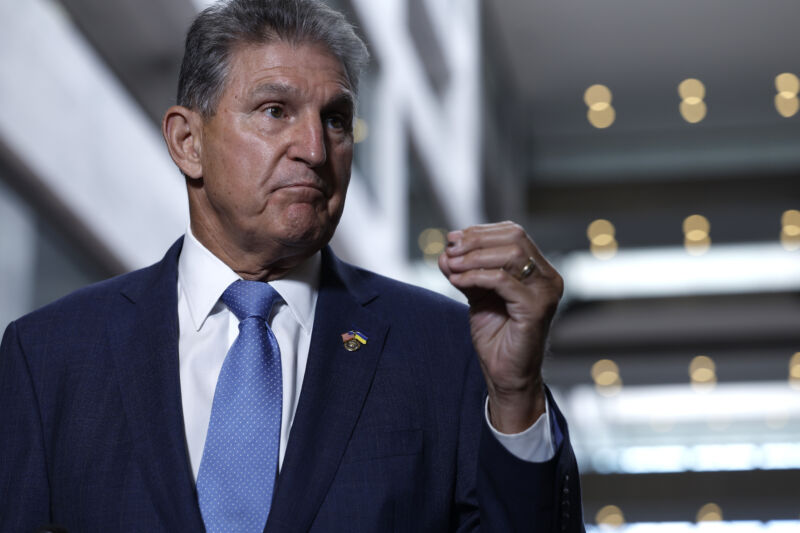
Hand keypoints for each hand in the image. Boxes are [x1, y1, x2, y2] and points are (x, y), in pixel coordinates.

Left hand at [438, 221, 562, 432]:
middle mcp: (548, 276)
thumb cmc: (496, 334)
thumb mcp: (477, 294)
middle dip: (476, 240)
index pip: (513, 233)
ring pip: (511, 254)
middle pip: (514, 237)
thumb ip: (465, 271)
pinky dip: (476, 276)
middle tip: (450, 249)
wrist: (505, 373)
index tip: (451, 239)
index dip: (480, 232)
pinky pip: (504, 281)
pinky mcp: (536, 308)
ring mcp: (546, 292)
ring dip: (474, 257)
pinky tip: (456, 281)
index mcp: (538, 269)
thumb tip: (445, 251)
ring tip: (452, 265)